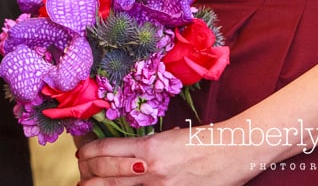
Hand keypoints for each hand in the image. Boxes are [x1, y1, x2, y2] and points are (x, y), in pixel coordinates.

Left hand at [76, 127, 251, 185]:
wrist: (236, 151)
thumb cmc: (206, 140)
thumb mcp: (170, 137)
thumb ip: (146, 147)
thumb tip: (126, 153)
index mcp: (149, 146)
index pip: (105, 149)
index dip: (89, 152)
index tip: (82, 154)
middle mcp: (150, 168)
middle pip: (104, 172)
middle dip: (87, 172)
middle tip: (81, 172)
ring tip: (87, 185)